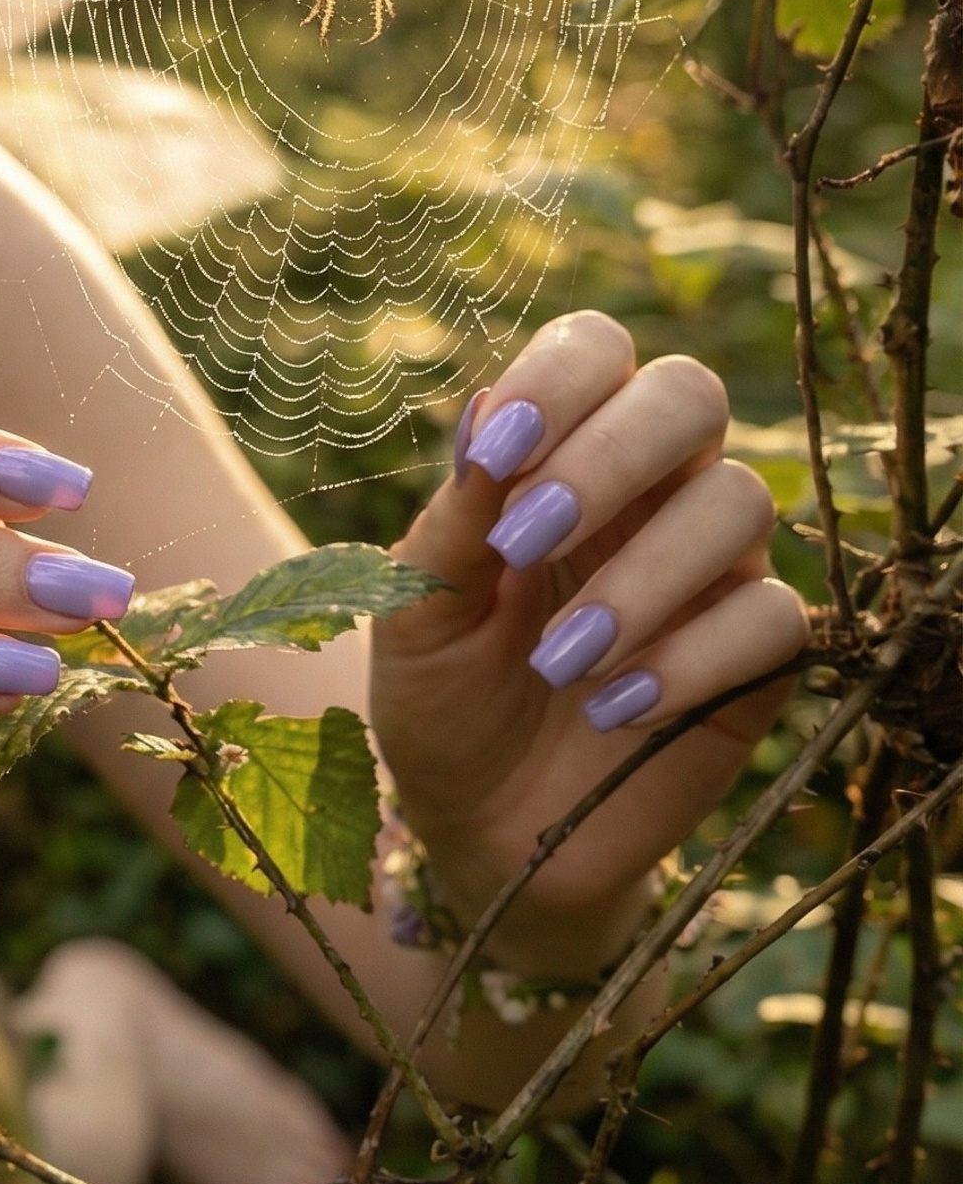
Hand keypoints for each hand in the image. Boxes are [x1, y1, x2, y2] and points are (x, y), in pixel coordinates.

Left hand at [369, 312, 809, 970]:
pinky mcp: (753, 660)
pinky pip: (770, 620)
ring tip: (558, 662)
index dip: (560, 379)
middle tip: (525, 541)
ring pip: (739, 503)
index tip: (499, 448)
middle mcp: (648, 494)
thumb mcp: (414, 616)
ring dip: (639, 577)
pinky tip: (613, 710)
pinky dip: (687, 661)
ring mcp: (710, 571)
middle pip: (688, 396)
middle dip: (608, 457)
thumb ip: (450, 525)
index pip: (596, 353)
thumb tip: (483, 419)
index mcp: (558, 458)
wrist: (481, 830)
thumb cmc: (441, 702)